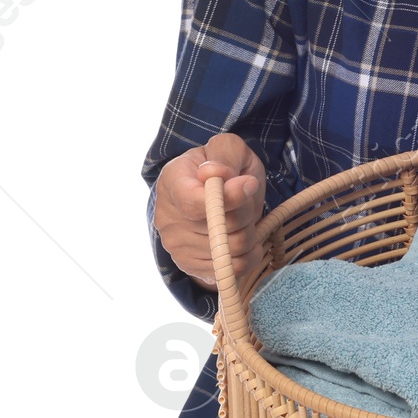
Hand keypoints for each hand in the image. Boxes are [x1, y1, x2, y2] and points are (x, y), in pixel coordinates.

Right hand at [155, 133, 267, 291]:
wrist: (210, 196)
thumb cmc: (223, 169)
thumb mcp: (228, 148)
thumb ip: (225, 154)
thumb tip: (217, 174)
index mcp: (172, 181)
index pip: (194, 202)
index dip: (228, 198)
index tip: (248, 184)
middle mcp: (167, 217)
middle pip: (222, 226)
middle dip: (246, 211)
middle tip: (245, 199)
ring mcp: (176, 246)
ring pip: (231, 249)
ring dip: (249, 234)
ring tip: (244, 219)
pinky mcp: (190, 267)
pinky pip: (232, 269)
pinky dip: (248, 255)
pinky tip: (244, 239)